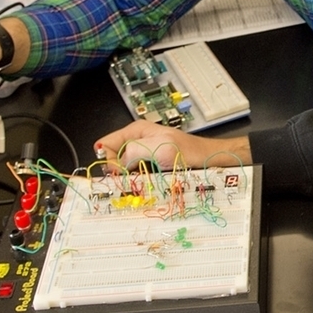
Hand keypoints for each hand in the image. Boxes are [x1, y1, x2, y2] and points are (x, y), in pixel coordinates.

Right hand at [95, 120, 250, 170]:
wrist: (207, 159)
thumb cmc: (187, 151)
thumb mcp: (158, 148)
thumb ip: (133, 152)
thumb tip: (116, 164)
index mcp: (135, 130)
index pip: (106, 144)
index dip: (108, 160)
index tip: (118, 171)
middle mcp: (137, 141)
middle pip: (113, 158)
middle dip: (118, 170)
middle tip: (133, 176)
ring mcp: (143, 153)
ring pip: (124, 168)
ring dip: (129, 177)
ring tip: (143, 178)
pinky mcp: (150, 164)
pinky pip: (136, 174)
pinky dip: (139, 180)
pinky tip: (148, 181)